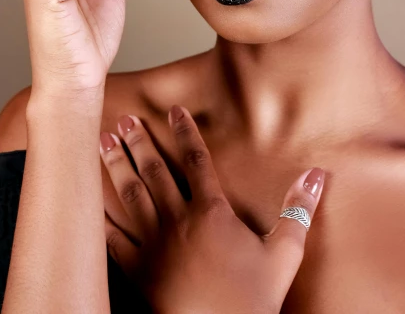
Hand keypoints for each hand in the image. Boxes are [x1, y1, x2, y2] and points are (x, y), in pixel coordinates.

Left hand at [100, 105, 324, 313]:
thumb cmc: (252, 301)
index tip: (173, 110)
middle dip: (139, 142)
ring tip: (102, 143)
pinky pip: (112, 238)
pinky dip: (99, 216)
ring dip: (115, 167)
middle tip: (124, 120)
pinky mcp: (136, 270)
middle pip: (155, 171)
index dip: (184, 132)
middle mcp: (178, 220)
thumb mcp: (284, 254)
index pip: (196, 160)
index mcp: (211, 211)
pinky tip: (88, 200)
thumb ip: (298, 211)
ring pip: (130, 195)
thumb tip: (316, 174)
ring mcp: (153, 245)